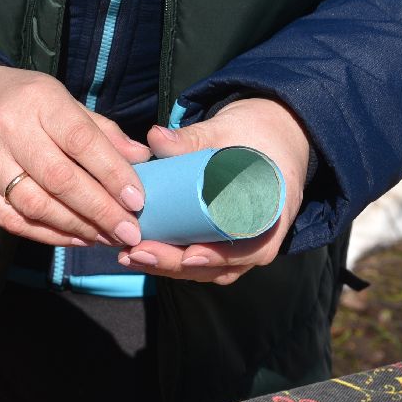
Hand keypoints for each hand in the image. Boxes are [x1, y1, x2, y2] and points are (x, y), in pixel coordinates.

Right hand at [0, 65, 151, 245]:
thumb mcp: (60, 100)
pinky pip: (13, 220)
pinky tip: (73, 238)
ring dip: (76, 227)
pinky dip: (47, 234)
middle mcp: (8, 130)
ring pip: (36, 205)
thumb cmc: (19, 102)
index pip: (81, 140)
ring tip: (105, 237)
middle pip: (59, 179)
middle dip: (99, 210)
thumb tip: (142, 159)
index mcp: (38, 101)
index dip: (112, 173)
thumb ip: (100, 131)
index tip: (136, 200)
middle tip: (128, 231)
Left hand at [118, 97, 310, 284]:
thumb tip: (156, 136)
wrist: (271, 137)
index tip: (189, 255)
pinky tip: (136, 252)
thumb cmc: (255, 135)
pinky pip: (194, 260)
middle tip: (137, 253)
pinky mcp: (218, 243)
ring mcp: (238, 246)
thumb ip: (192, 139)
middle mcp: (258, 240)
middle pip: (217, 266)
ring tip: (129, 255)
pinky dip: (167, 258)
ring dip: (165, 266)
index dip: (218, 256)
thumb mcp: (227, 132)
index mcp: (272, 215)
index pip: (248, 249)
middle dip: (174, 263)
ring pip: (202, 269)